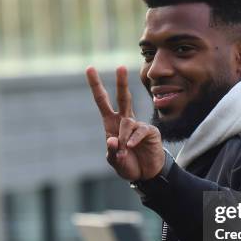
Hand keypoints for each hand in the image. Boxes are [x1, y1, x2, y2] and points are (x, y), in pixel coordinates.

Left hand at [86, 66, 164, 180]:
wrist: (147, 175)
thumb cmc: (129, 165)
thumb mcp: (115, 162)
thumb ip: (112, 152)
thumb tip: (113, 139)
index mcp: (111, 124)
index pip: (103, 101)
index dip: (96, 85)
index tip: (90, 68)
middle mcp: (125, 121)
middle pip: (122, 98)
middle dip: (121, 83)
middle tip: (121, 66)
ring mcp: (138, 125)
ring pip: (127, 122)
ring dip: (124, 137)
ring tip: (125, 151)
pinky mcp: (150, 131)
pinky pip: (140, 130)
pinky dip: (134, 139)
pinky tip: (131, 146)